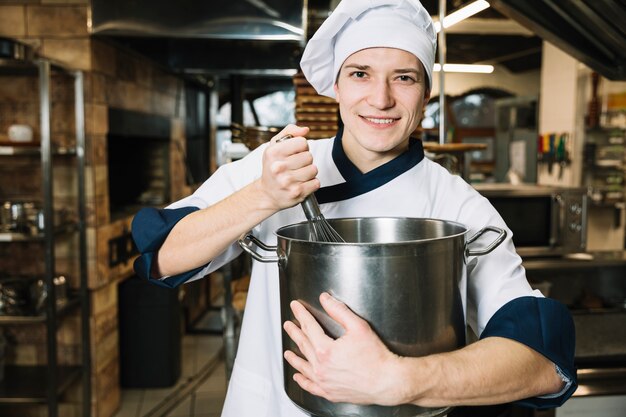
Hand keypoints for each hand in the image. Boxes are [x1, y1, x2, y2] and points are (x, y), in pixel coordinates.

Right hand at [258, 124, 318, 210]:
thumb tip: (305, 130)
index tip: (294, 153)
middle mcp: (279, 167)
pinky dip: (311, 183)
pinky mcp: (296, 193)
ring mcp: (287, 181)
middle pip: (309, 156)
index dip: (301, 147)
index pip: (302, 142)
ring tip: (298, 175)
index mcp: (273, 153)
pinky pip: (316, 183)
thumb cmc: (272, 168)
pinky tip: (301, 184)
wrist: (267, 194)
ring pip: (314, 169)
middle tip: (295, 166)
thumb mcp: (275, 146)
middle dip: (305, 160)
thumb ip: (290, 132)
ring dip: (309, 172)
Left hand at [283, 292, 404, 404]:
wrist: (387, 381)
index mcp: (326, 350)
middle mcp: (321, 368)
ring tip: (287, 352)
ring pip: (304, 367)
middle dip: (295, 333)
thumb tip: (325, 300)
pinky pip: (311, 387)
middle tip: (288, 325)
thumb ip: (339, 311)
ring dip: (294, 358)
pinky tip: (298, 377)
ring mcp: (324, 382)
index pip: (309, 327)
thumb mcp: (358, 327)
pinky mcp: (330, 393)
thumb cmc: (376, 357)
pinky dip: (302, 381)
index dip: (301, 315)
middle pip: (304, 345)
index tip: (296, 307)